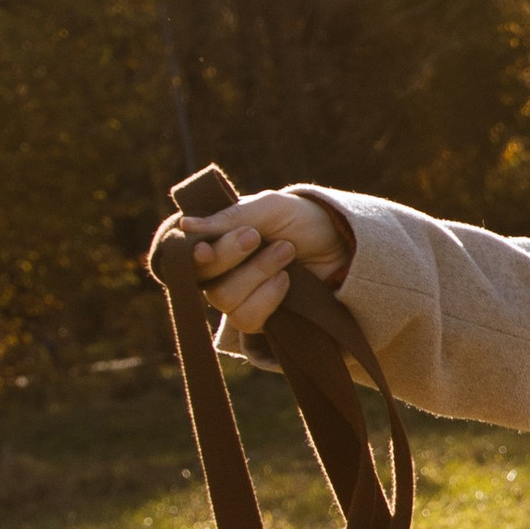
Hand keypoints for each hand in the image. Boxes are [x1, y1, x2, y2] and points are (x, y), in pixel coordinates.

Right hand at [179, 190, 346, 335]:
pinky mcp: (259, 320)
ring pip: (224, 299)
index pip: (185, 251)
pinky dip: (267, 297)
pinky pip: (246, 319)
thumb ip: (231, 216)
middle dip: (229, 255)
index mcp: (216, 238)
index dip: (189, 254)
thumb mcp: (271, 208)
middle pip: (202, 276)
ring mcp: (239, 296)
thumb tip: (184, 227)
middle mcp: (220, 269)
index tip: (204, 250)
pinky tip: (287, 281)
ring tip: (286, 252)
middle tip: (255, 236)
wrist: (345, 248)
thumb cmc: (304, 222)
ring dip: (256, 273)